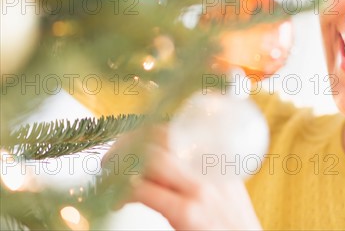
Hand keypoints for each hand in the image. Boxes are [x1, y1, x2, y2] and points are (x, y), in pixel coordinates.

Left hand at [103, 126, 261, 230]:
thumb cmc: (232, 222)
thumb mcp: (225, 186)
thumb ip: (202, 170)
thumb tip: (166, 161)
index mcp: (218, 156)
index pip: (175, 128)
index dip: (144, 131)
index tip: (128, 142)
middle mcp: (210, 167)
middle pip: (160, 137)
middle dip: (127, 143)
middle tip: (111, 158)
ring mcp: (199, 190)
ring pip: (150, 159)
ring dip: (121, 166)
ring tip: (109, 178)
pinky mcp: (187, 213)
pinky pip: (144, 191)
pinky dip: (123, 193)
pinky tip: (117, 202)